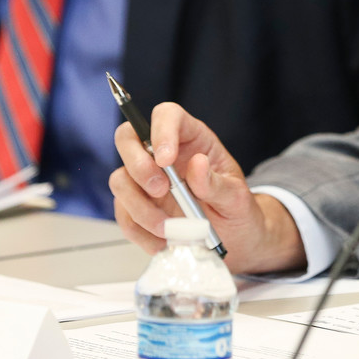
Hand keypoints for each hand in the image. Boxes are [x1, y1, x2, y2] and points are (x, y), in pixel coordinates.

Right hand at [110, 102, 305, 274]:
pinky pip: (123, 215)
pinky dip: (138, 231)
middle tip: (160, 191)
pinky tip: (161, 242)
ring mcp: (147, 181)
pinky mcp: (139, 208)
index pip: (167, 115)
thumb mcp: (237, 199)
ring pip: (120, 180)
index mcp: (193, 139)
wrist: (235, 242)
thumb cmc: (237, 211)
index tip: (165, 159)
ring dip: (138, 206)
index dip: (160, 130)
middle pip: (128, 138)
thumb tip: (197, 164)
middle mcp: (164, 155)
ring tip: (168, 228)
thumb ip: (218, 184)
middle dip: (138, 165)